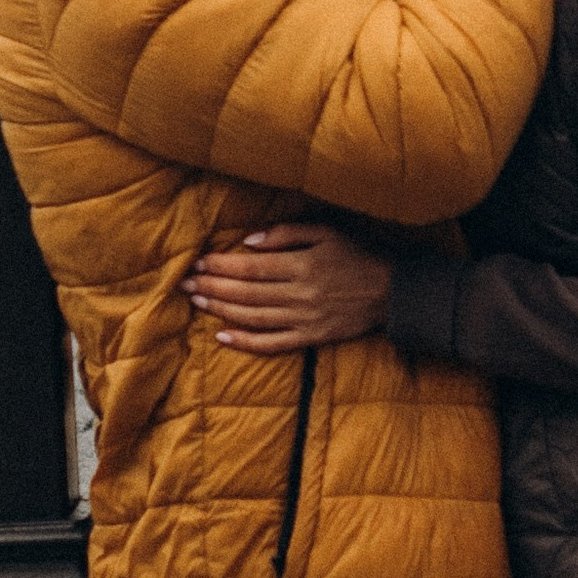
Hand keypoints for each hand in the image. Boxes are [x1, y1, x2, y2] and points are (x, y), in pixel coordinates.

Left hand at [185, 222, 392, 352]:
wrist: (391, 292)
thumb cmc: (357, 256)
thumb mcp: (327, 232)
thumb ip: (288, 233)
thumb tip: (249, 242)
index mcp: (302, 266)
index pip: (251, 267)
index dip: (221, 265)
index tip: (198, 261)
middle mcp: (300, 295)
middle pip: (246, 293)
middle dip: (212, 286)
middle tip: (185, 283)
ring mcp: (304, 320)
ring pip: (253, 317)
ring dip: (221, 310)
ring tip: (197, 301)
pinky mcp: (310, 338)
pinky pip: (272, 344)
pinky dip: (245, 342)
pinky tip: (222, 337)